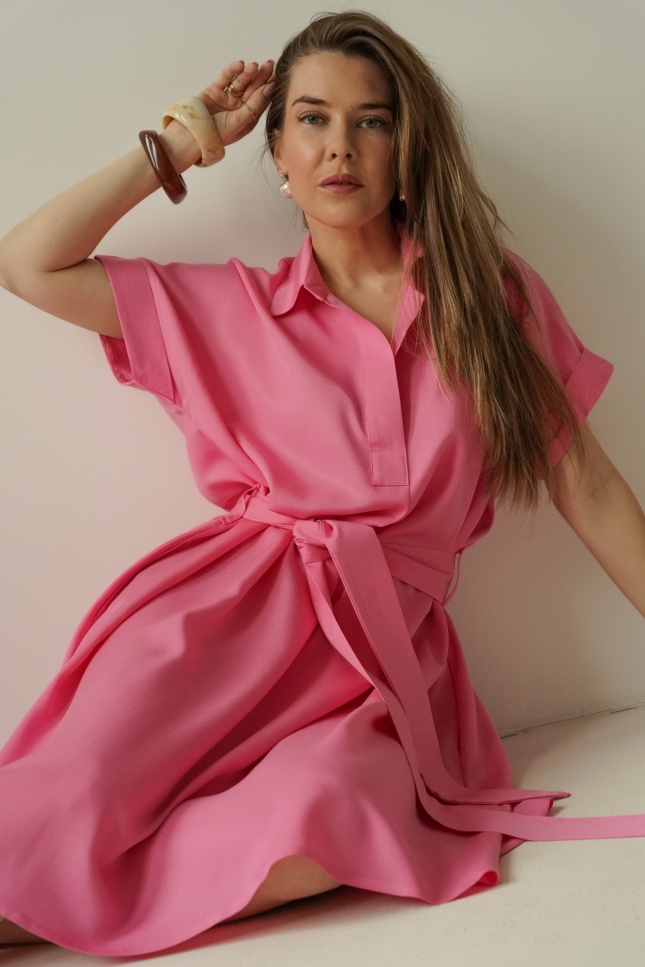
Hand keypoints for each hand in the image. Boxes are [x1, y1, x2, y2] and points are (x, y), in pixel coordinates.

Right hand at [160, 59, 274, 170]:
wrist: (193, 135)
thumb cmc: (218, 134)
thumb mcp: (240, 121)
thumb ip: (255, 105)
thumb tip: (269, 88)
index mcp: (247, 118)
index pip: (261, 101)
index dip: (268, 88)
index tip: (276, 77)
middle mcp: (239, 108)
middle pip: (252, 89)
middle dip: (261, 77)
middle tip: (269, 64)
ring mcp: (226, 99)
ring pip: (240, 82)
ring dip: (248, 73)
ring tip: (254, 66)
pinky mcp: (214, 91)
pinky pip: (225, 78)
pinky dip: (232, 71)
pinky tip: (240, 65)